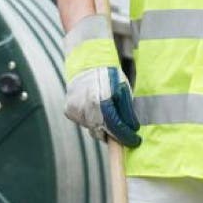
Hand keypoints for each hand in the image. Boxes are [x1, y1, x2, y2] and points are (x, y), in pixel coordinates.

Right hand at [63, 14, 140, 146]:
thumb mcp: (123, 90)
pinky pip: (83, 122)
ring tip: (106, 115)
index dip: (126, 136)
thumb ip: (126, 111)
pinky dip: (90, 120)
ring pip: (91, 128)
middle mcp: (86, 109)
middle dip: (113, 133)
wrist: (87, 62)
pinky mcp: (69, 111)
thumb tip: (131, 129)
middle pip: (102, 132)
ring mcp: (75, 111)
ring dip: (101, 126)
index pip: (115, 128)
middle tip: (122, 131)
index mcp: (101, 103)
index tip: (134, 141)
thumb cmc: (108, 74)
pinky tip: (94, 109)